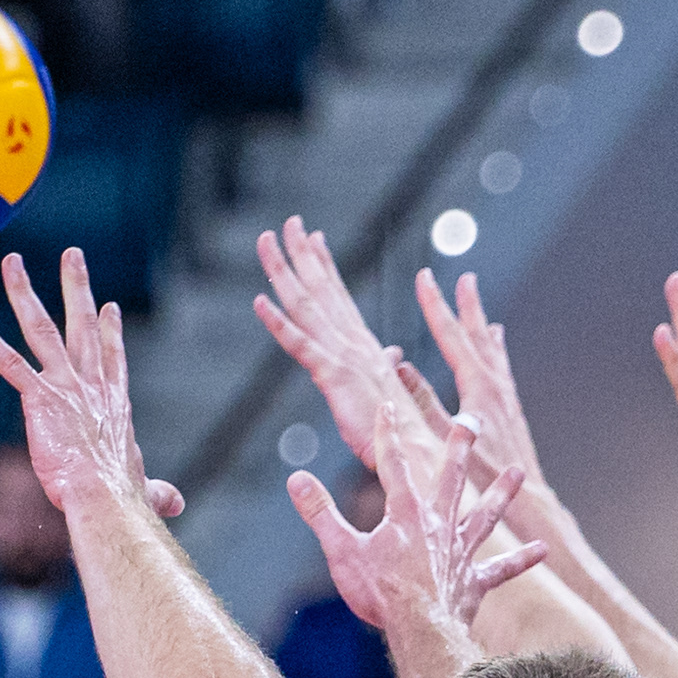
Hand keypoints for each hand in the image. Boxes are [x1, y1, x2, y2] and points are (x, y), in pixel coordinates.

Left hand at [0, 249, 166, 529]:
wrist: (105, 496)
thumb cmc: (123, 497)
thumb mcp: (146, 490)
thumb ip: (158, 492)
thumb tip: (177, 506)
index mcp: (114, 403)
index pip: (113, 358)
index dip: (110, 331)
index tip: (108, 306)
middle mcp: (91, 385)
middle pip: (82, 325)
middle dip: (77, 286)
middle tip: (73, 255)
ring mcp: (65, 386)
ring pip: (42, 327)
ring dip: (24, 292)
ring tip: (13, 261)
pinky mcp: (39, 397)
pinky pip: (8, 362)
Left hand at [253, 217, 444, 488]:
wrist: (419, 454)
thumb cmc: (407, 431)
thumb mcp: (393, 392)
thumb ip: (387, 367)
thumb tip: (393, 355)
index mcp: (365, 347)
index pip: (340, 298)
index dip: (324, 266)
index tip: (312, 237)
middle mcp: (354, 343)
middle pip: (322, 289)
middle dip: (302, 254)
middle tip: (287, 223)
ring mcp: (343, 357)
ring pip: (307, 305)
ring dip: (284, 271)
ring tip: (267, 240)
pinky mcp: (334, 377)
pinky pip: (301, 345)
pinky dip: (278, 323)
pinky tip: (258, 302)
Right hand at [287, 415, 536, 639]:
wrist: (420, 630)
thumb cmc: (379, 593)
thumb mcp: (342, 550)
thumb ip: (320, 513)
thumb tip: (296, 479)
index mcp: (405, 513)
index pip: (394, 464)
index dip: (389, 433)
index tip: (390, 405)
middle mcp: (438, 525)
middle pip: (451, 478)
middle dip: (459, 447)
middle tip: (471, 421)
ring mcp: (460, 553)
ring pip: (484, 515)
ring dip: (501, 493)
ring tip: (518, 471)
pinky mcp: (474, 582)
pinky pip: (503, 569)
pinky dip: (521, 559)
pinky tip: (543, 548)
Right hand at [407, 267, 550, 511]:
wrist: (528, 505)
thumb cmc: (485, 478)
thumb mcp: (444, 442)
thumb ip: (423, 403)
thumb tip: (400, 368)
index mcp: (479, 391)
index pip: (451, 338)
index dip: (435, 306)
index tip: (424, 277)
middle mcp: (497, 390)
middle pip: (478, 338)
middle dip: (468, 308)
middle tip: (465, 278)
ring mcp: (507, 402)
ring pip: (493, 355)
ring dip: (484, 330)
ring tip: (483, 311)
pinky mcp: (510, 415)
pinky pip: (502, 374)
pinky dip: (496, 355)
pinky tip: (497, 355)